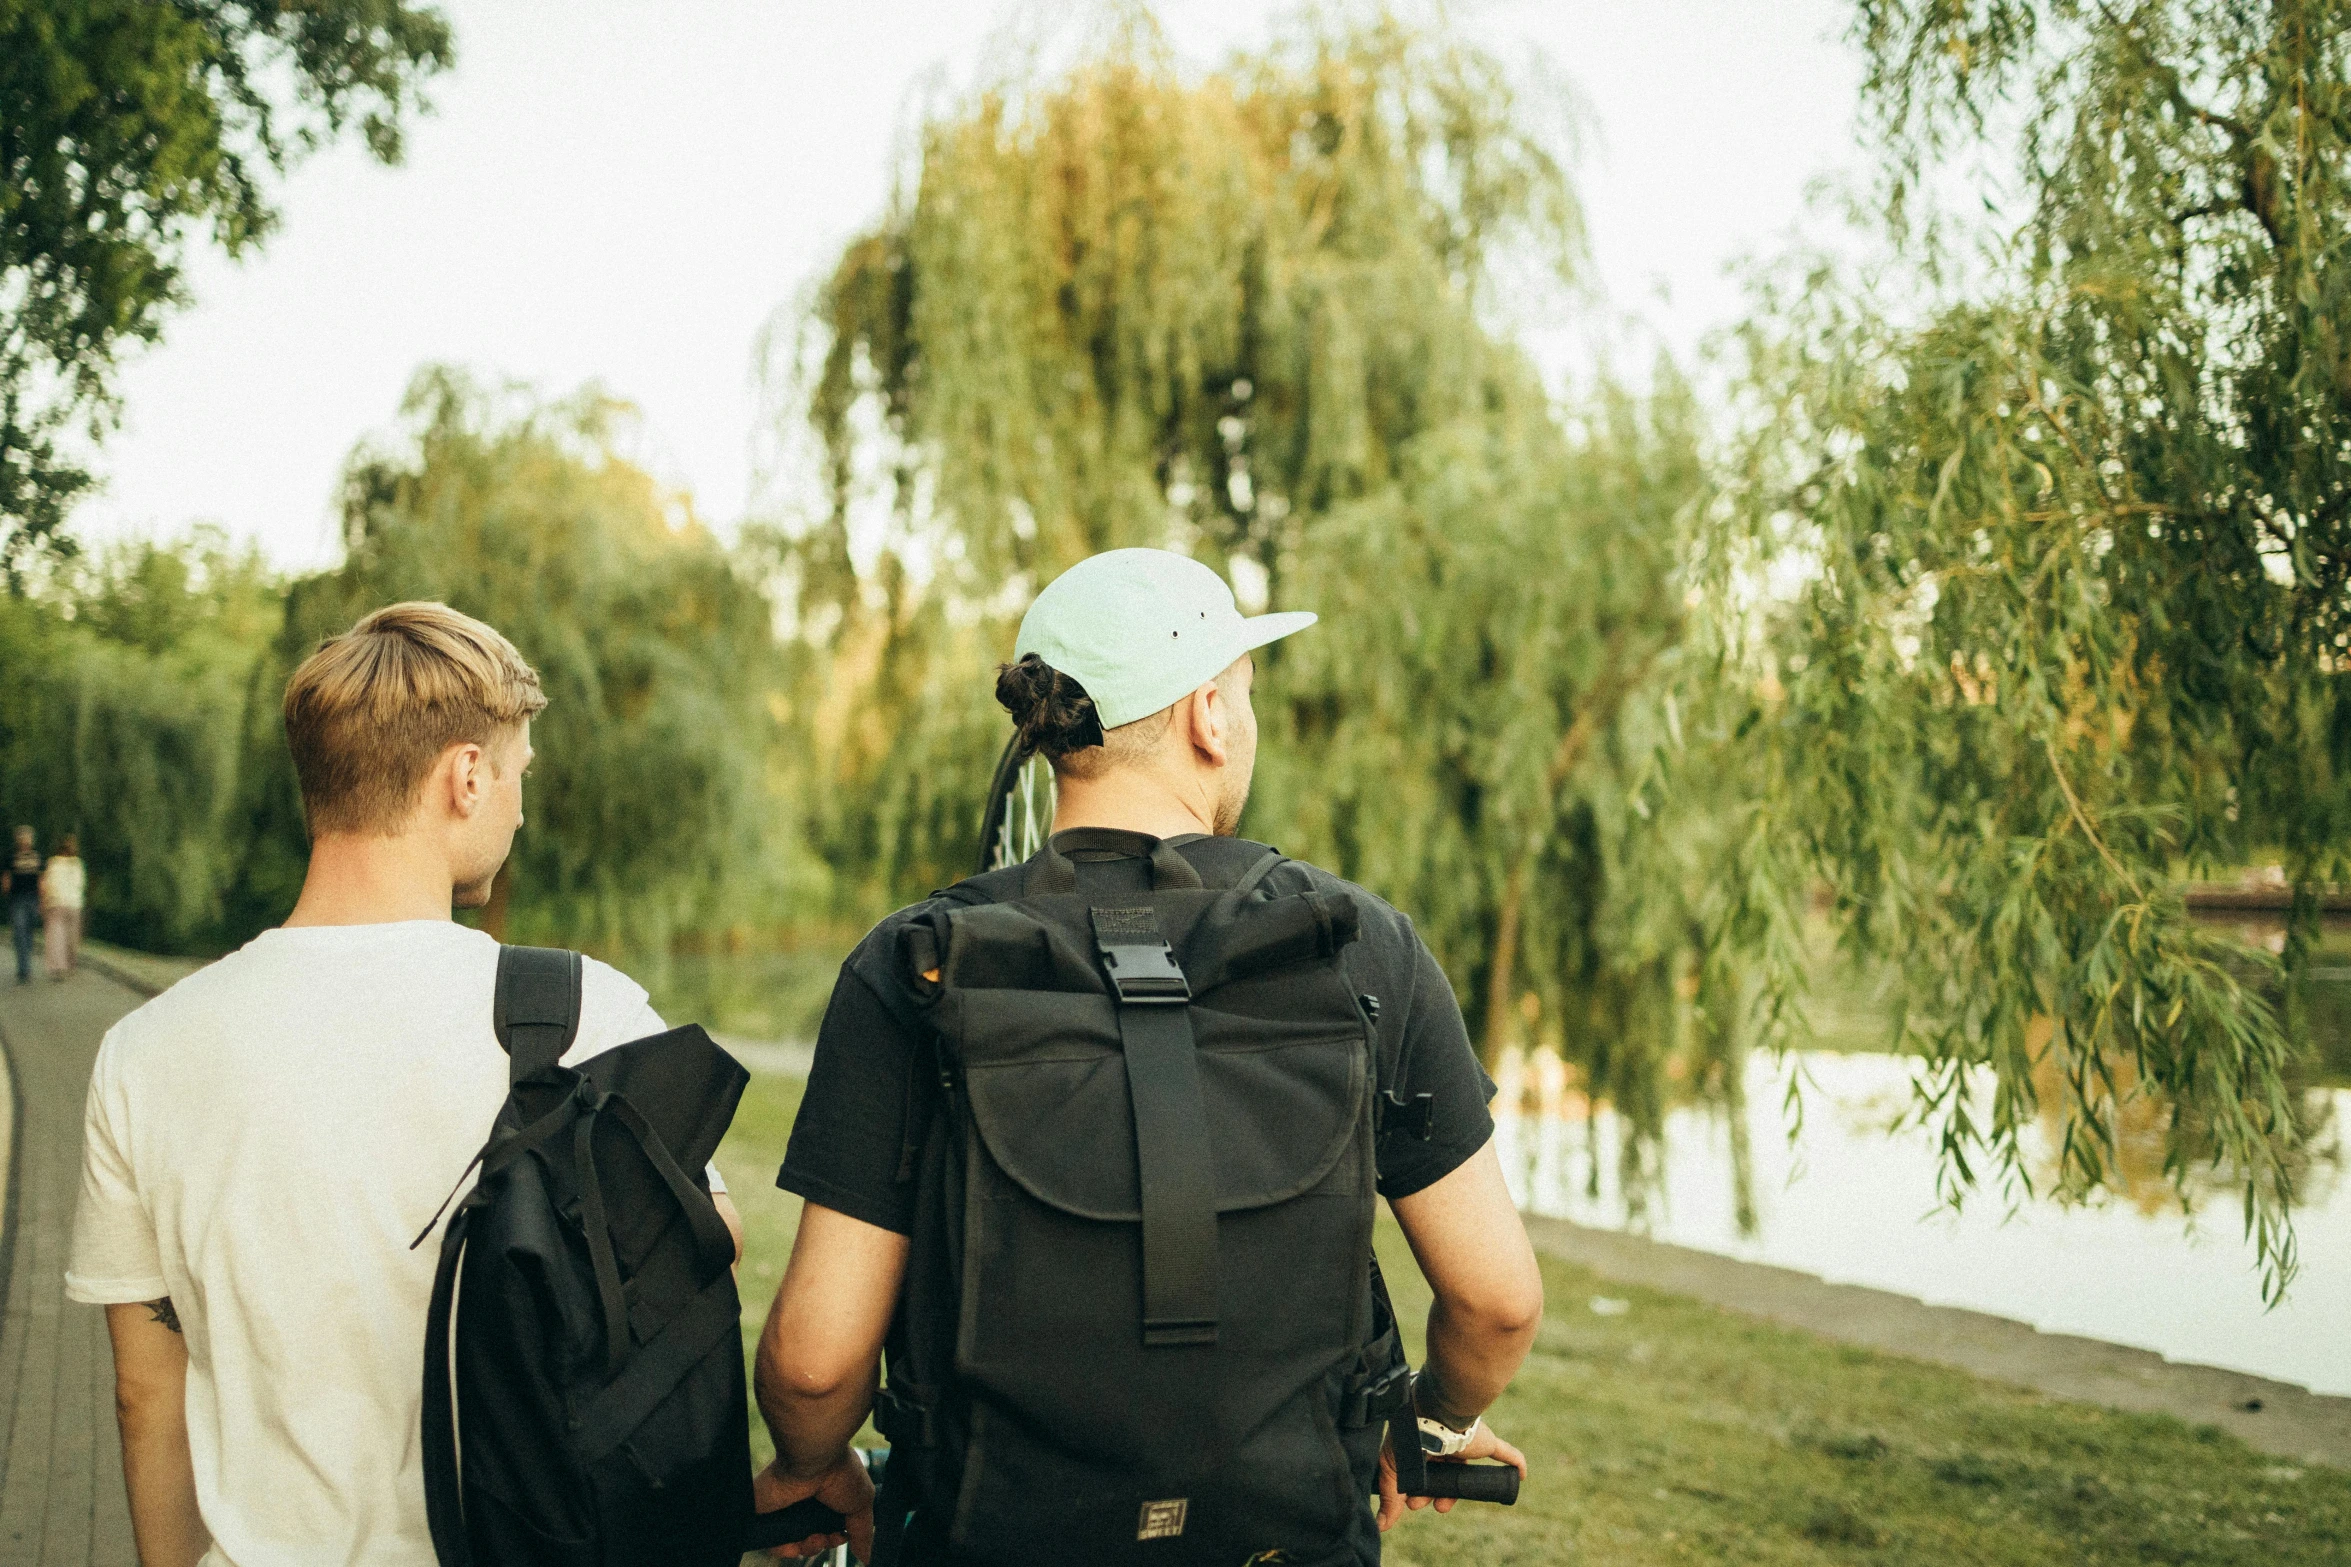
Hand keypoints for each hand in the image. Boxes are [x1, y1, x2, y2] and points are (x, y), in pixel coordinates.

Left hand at [754, 1449, 874, 1560]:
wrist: (812, 1457)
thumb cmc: (840, 1471)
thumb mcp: (862, 1502)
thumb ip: (863, 1532)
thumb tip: (867, 1557)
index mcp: (829, 1495)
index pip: (831, 1526)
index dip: (837, 1536)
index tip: (841, 1535)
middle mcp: (808, 1501)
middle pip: (815, 1535)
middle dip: (824, 1543)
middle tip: (828, 1537)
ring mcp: (788, 1507)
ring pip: (796, 1541)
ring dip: (808, 1547)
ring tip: (813, 1538)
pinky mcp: (770, 1512)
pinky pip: (775, 1540)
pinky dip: (785, 1548)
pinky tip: (795, 1544)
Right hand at [1375, 1420, 1527, 1531]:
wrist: (1434, 1413)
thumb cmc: (1409, 1436)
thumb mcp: (1392, 1468)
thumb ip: (1391, 1496)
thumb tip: (1384, 1525)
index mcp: (1422, 1444)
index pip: (1422, 1474)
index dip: (1418, 1492)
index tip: (1412, 1504)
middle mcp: (1444, 1444)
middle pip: (1443, 1475)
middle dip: (1435, 1494)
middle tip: (1427, 1505)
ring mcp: (1467, 1444)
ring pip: (1466, 1472)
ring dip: (1459, 1491)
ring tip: (1444, 1506)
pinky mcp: (1487, 1442)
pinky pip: (1505, 1454)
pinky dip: (1514, 1463)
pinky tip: (1520, 1474)